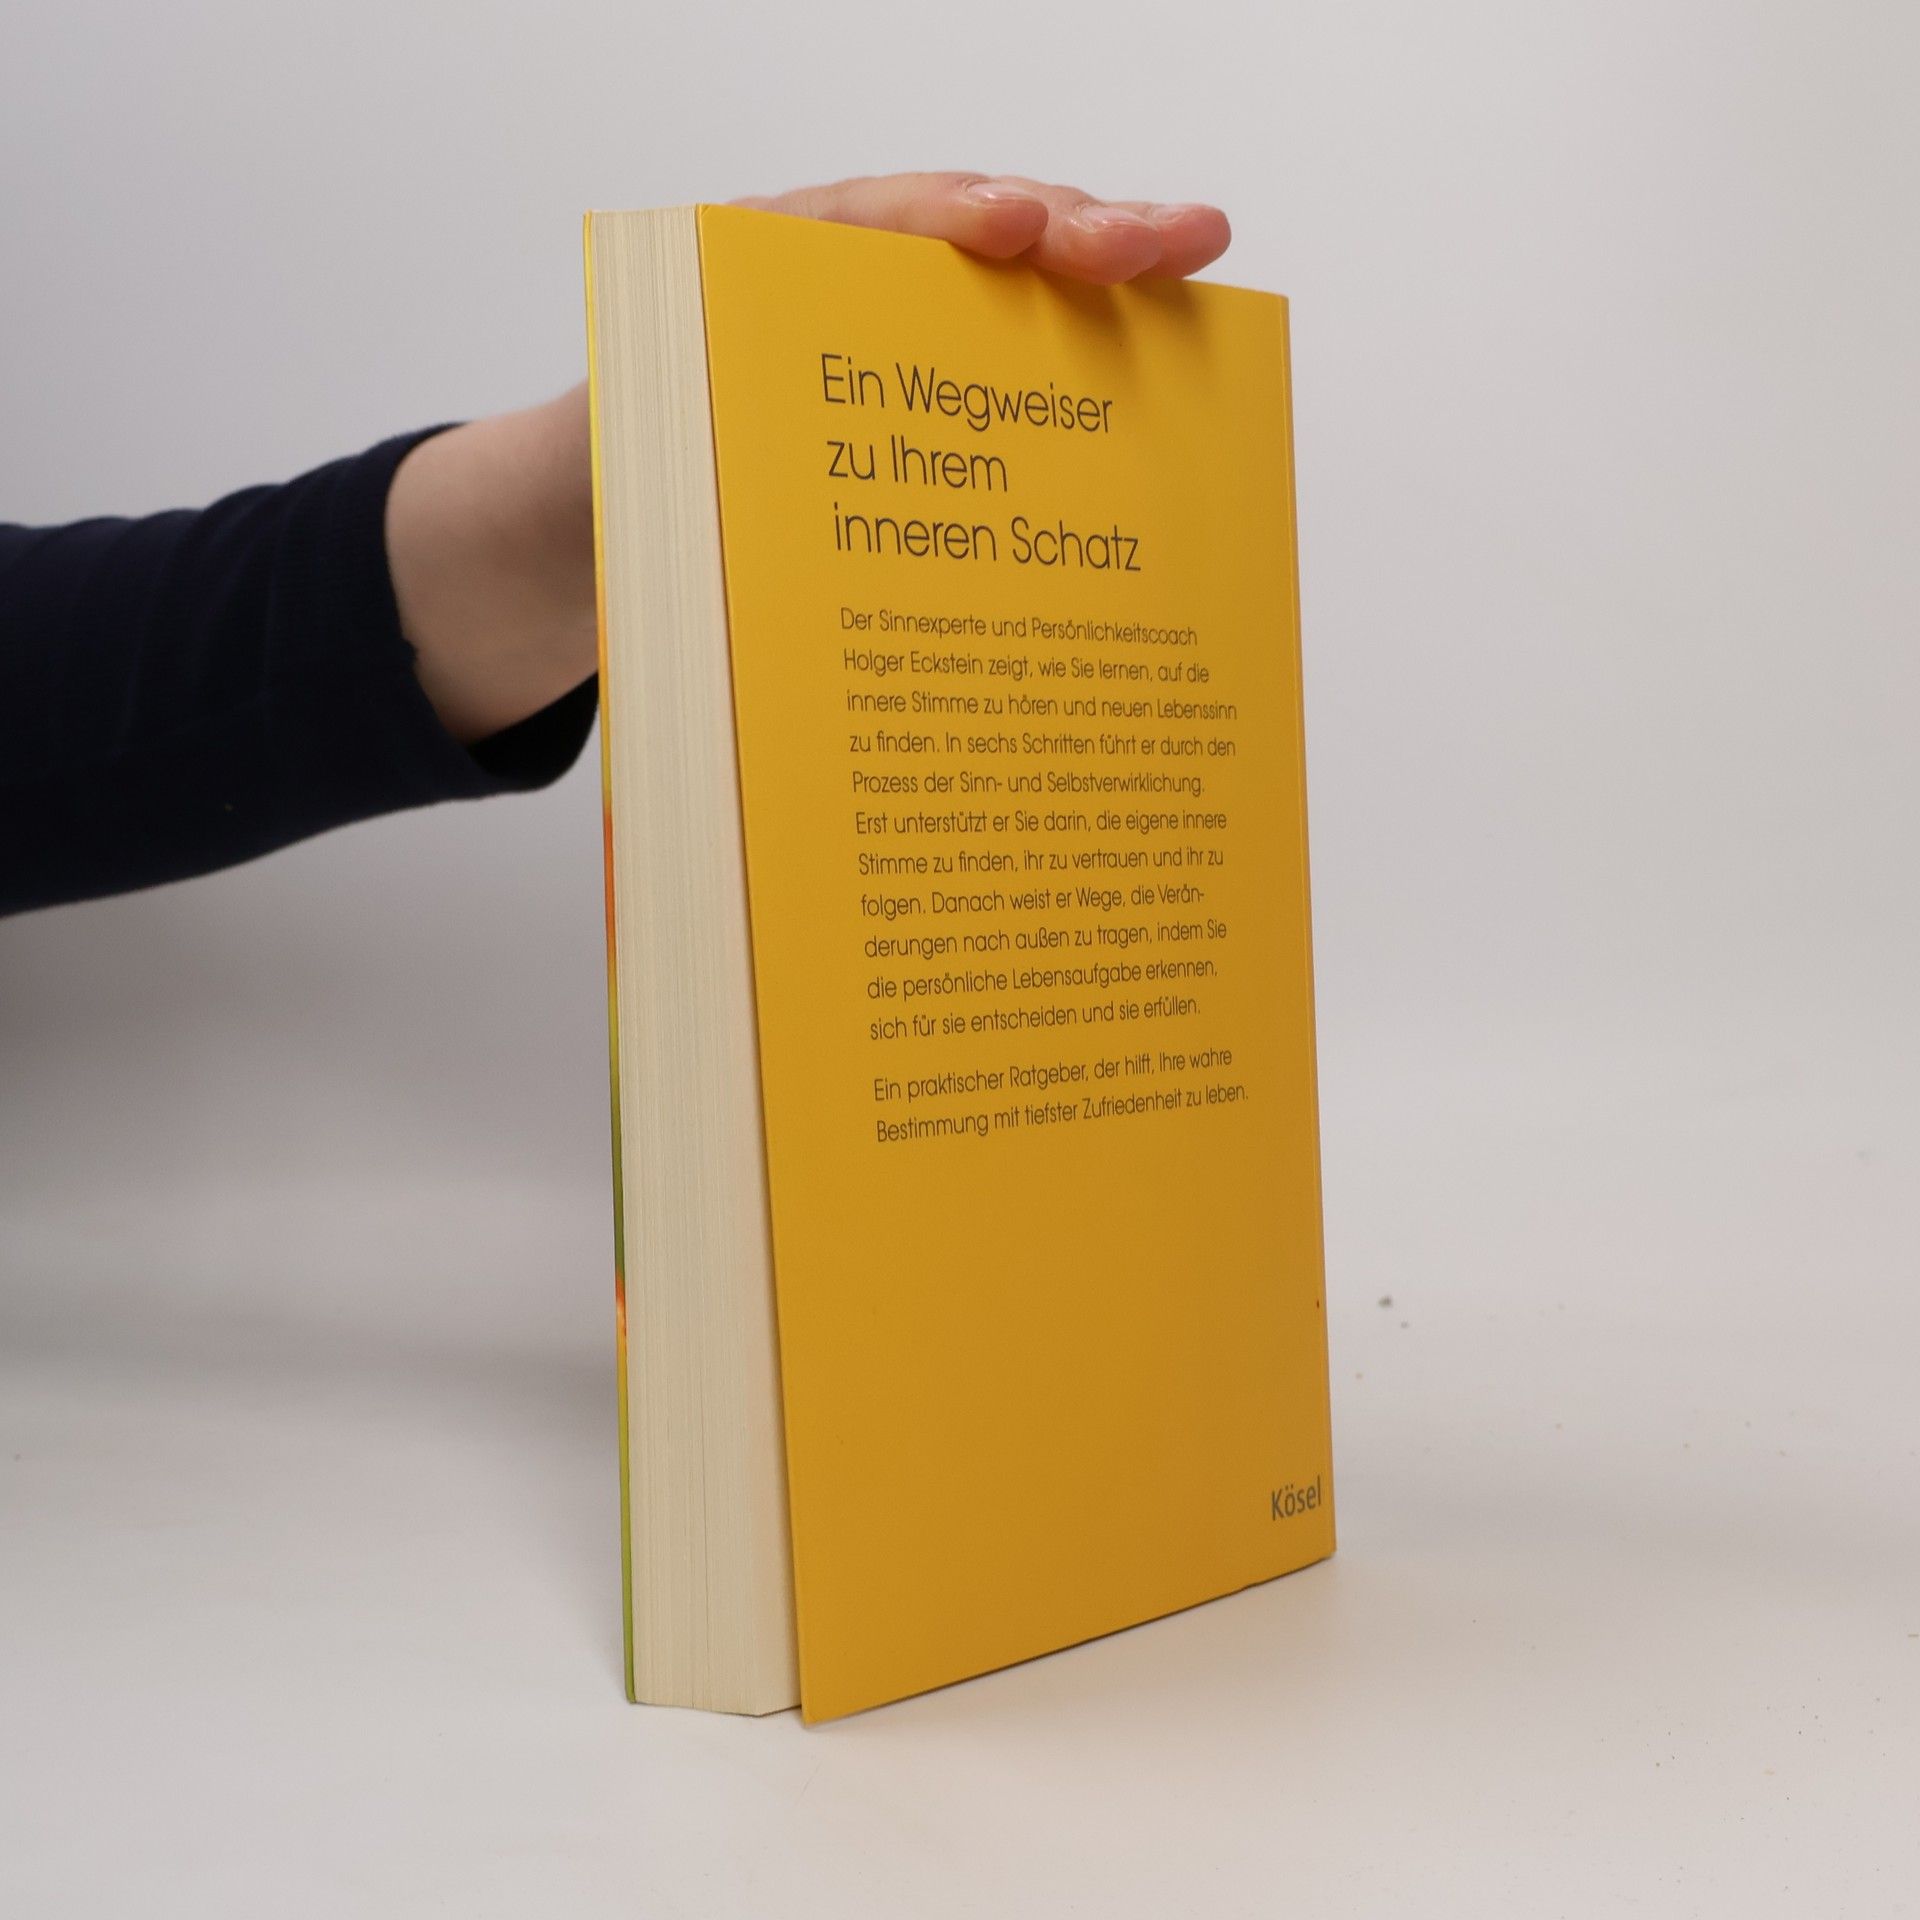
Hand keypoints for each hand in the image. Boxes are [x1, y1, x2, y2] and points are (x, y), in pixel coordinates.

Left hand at [388, 174, 1232, 744]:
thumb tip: (753, 535)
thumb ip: (672, 470)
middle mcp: (836, 286)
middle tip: (1175, 240)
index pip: (862, 225)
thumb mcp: (615, 470)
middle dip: (1074, 229)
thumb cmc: (612, 483)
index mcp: (753, 279)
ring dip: (1107, 282)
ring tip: (1197, 266)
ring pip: (1008, 293)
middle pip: (966, 236)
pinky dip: (1087, 365)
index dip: (947, 222)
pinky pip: (1012, 368)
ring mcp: (890, 336)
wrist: (595, 517)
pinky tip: (1165, 375)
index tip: (1019, 233)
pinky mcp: (924, 392)